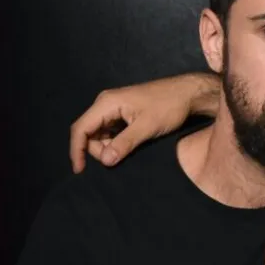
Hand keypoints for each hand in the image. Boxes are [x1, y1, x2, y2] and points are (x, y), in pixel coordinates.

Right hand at [69, 73, 218, 172]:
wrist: (188, 94)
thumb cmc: (169, 106)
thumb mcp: (147, 127)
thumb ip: (124, 143)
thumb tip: (104, 160)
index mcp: (106, 103)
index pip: (80, 129)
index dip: (77, 150)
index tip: (80, 170)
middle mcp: (105, 104)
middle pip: (89, 133)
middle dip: (97, 150)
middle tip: (117, 161)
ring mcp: (114, 109)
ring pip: (100, 134)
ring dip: (108, 148)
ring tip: (127, 154)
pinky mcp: (124, 114)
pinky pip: (111, 132)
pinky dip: (116, 143)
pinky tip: (128, 149)